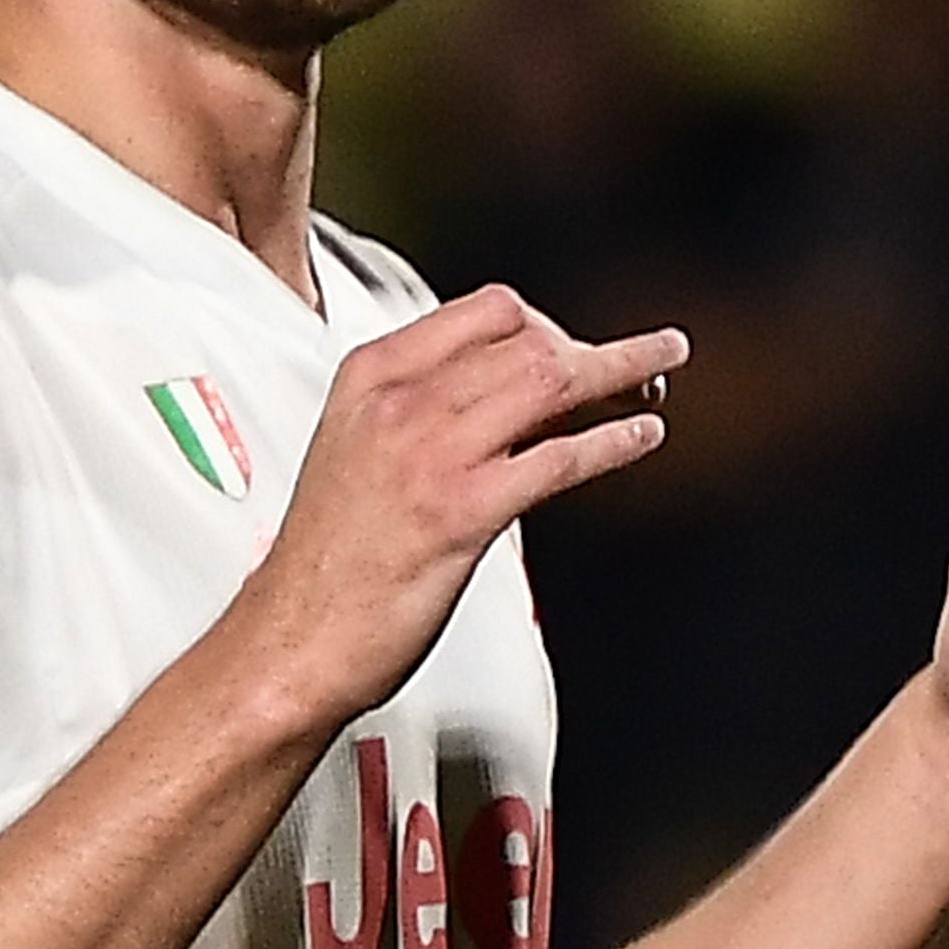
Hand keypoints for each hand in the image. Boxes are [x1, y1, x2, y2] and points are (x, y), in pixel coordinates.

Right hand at [231, 285, 687, 737]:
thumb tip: (515, 397)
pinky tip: (640, 435)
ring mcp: (433, 454)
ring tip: (658, 374)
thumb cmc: (328, 558)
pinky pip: (560, 456)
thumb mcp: (361, 448)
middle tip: (645, 360)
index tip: (577, 343)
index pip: (486, 311)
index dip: (548, 324)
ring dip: (622, 373)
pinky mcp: (463, 511)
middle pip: (529, 340)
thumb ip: (427, 410)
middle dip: (595, 348)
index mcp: (374, 376)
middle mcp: (402, 402)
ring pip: (551, 381)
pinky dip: (615, 439)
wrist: (290, 638)